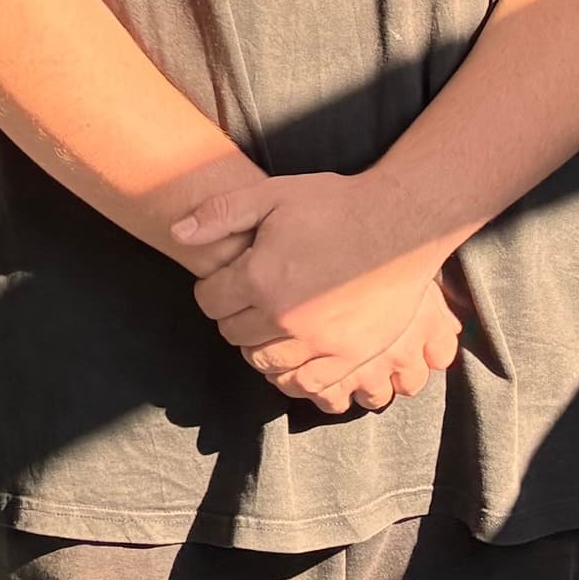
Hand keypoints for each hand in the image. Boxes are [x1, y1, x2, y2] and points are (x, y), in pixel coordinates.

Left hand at [174, 173, 468, 414]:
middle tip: (250, 296)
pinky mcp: (349, 357)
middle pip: (234, 334)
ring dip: (260, 345)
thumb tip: (177, 233)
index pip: (210, 301)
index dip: (213, 286)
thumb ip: (220, 213)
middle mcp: (285, 318)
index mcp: (261, 278)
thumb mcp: (272, 195)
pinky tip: (294, 351)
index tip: (228, 277)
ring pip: (264, 364)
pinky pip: (305, 384)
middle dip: (234, 314)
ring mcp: (319, 343)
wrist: (401, 223)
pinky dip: (292, 374)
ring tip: (271, 321)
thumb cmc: (335, 204)